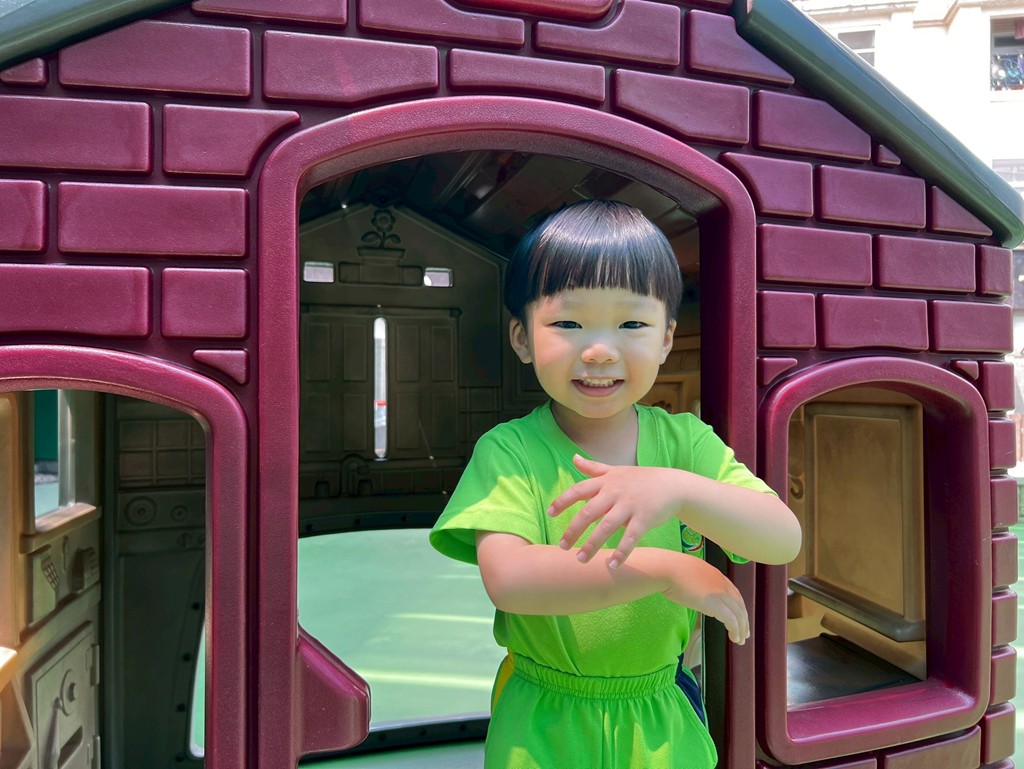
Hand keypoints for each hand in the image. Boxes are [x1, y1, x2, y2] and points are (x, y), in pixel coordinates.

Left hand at [547, 455, 684, 567]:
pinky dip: (621, 552)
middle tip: (562, 547)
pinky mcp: (645, 518)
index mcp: (606, 481)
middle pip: (588, 512)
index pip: (578, 490)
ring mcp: (630, 505)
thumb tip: (573, 458)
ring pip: (606, 527)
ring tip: (580, 560)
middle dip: (573, 530)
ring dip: (592, 545)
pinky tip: (612, 565)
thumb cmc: (641, 479)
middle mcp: (615, 492)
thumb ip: (594, 468)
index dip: (562, 501)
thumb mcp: (616, 470)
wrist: (673, 485)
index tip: (549, 514)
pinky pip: (630, 538)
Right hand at [664, 558, 748, 644]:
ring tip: (740, 640)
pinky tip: (733, 638)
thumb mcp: (691, 574)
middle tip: (744, 633)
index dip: (738, 607)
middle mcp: (722, 584)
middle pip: (740, 604)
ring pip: (739, 614)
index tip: (740, 617)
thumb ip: (699, 584)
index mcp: (716, 575)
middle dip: (744, 620)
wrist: (666, 568)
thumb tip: (699, 596)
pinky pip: (731, 620)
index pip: (734, 593)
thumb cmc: (670, 570)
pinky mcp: (714, 604)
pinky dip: (735, 630)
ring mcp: (719, 593)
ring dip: (741, 628)